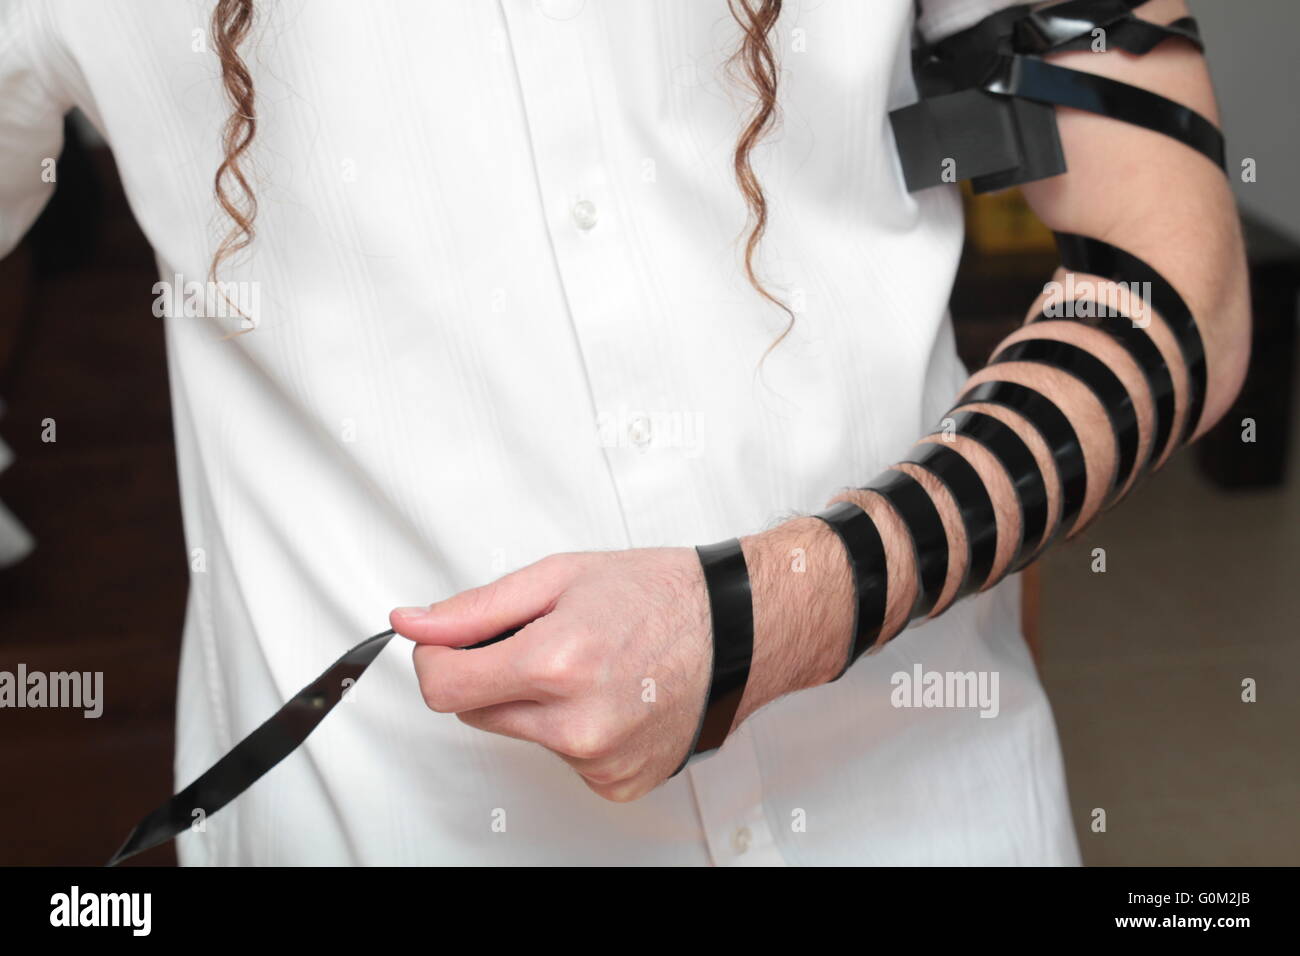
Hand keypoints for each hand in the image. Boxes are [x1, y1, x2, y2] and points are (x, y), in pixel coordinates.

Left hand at [392, 548, 712, 801]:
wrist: (738, 629)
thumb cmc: (660, 595)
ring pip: (522, 735)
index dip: (435, 660)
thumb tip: (414, 625)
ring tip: (591, 666)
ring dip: (537, 704)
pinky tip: (611, 698)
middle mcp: (576, 723)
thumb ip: (476, 609)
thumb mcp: (558, 577)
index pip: (442, 688)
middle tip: (544, 641)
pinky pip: (563, 759)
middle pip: (477, 713)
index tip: (449, 646)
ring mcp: (599, 760)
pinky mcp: (617, 783)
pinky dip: (573, 730)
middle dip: (494, 676)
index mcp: (555, 664)